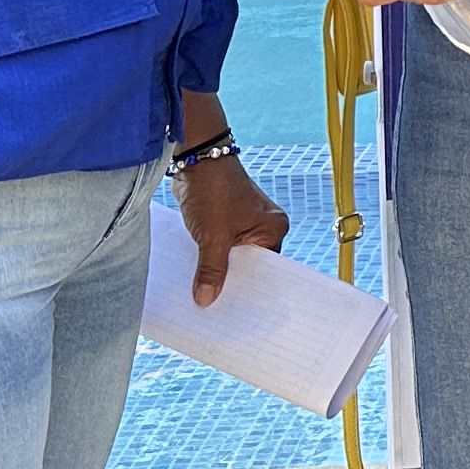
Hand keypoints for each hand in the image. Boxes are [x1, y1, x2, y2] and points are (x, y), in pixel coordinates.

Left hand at [178, 150, 291, 302]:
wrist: (196, 159)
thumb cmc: (213, 190)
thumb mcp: (212, 236)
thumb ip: (211, 269)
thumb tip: (206, 300)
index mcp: (274, 229)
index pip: (265, 269)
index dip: (248, 288)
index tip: (234, 309)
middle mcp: (264, 226)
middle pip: (248, 264)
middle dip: (231, 279)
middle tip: (215, 304)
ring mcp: (245, 223)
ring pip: (232, 256)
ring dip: (217, 268)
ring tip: (203, 289)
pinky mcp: (227, 220)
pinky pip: (221, 246)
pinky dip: (209, 256)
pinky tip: (197, 270)